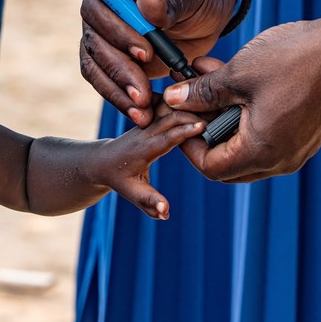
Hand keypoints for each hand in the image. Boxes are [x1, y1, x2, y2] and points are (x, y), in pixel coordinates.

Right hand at [78, 0, 239, 127]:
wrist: (209, 3)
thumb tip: (146, 8)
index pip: (97, 6)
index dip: (116, 31)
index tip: (146, 53)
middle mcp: (102, 6)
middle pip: (93, 40)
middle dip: (117, 70)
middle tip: (142, 95)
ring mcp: (106, 34)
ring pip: (95, 66)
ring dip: (115, 91)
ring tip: (142, 113)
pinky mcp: (116, 58)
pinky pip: (107, 81)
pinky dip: (122, 99)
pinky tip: (143, 115)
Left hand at [93, 103, 204, 218]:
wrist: (102, 161)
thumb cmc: (118, 179)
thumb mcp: (131, 193)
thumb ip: (149, 203)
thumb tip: (166, 213)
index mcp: (143, 149)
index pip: (166, 137)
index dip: (184, 131)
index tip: (204, 126)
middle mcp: (145, 132)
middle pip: (171, 117)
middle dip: (193, 115)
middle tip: (218, 118)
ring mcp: (148, 123)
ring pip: (170, 110)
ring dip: (191, 109)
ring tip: (214, 110)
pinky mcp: (151, 119)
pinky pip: (169, 109)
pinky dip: (185, 108)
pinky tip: (202, 107)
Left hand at [164, 18, 320, 182]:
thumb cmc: (295, 58)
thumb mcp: (238, 73)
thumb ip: (202, 92)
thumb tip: (173, 100)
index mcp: (262, 152)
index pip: (209, 166)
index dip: (186, 141)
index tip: (177, 110)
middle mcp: (281, 160)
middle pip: (226, 162)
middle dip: (202, 129)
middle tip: (189, 95)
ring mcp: (297, 148)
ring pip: (245, 146)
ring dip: (222, 115)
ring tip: (210, 74)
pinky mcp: (306, 132)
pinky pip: (267, 134)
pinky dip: (245, 112)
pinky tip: (236, 77)